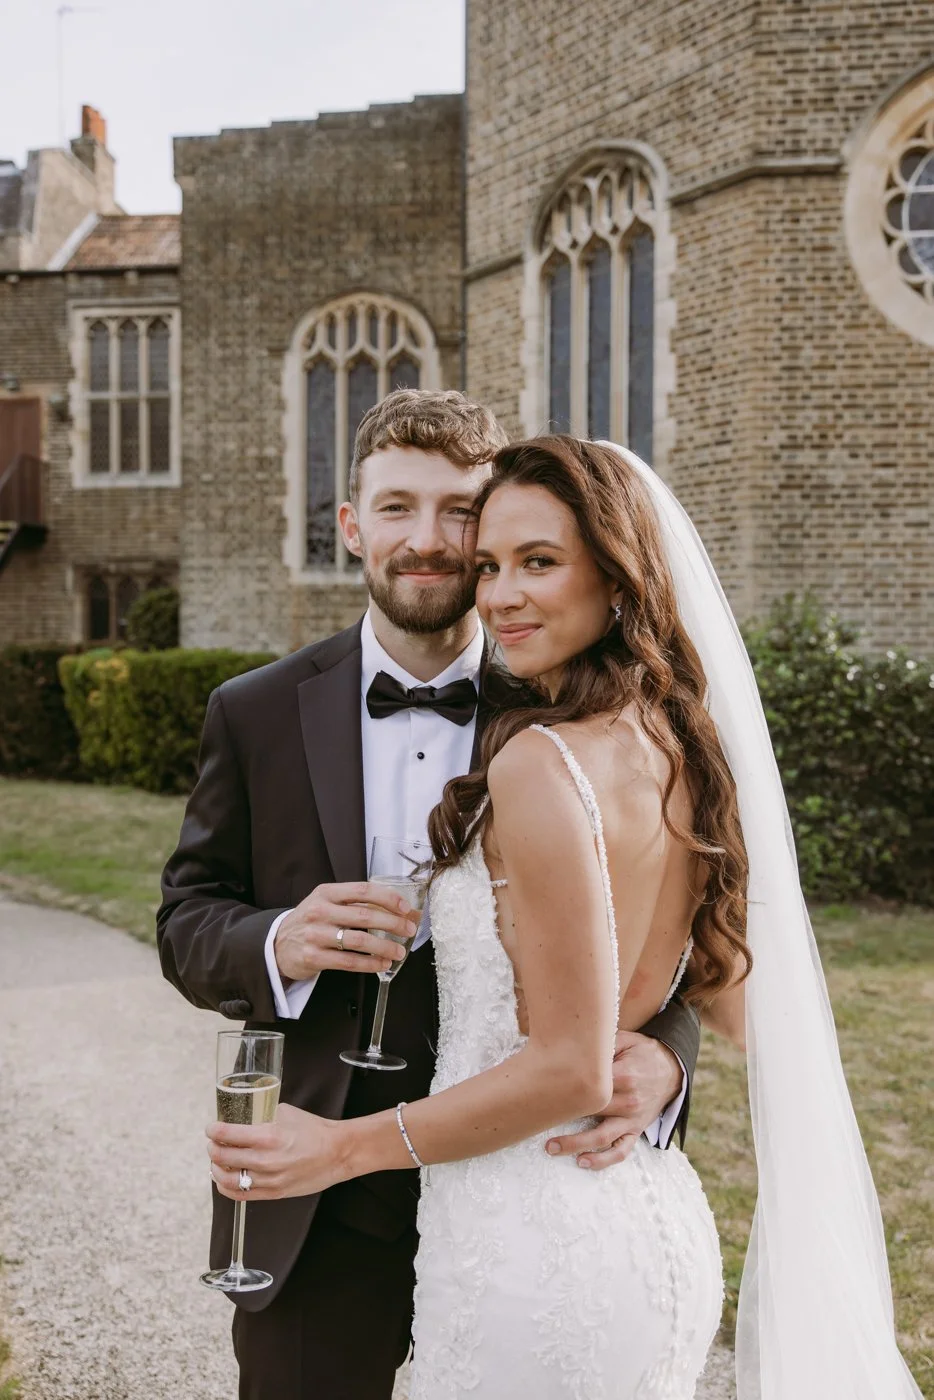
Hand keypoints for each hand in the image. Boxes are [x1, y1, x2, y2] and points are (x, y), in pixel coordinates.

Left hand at [207, 1103, 346, 1200]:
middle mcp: (265, 1160)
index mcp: (268, 1136)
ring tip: (216, 1161)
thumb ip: (262, 1116)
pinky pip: (240, 1195)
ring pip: (228, 1179)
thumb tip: (244, 1117)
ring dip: (216, 1168)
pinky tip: (223, 1180)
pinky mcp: (274, 1193)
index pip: (228, 1135)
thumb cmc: (314, 1130)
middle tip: (213, 1143)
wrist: (337, 1152)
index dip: (213, 1131)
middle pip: (223, 1157)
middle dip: (213, 1148)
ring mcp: (269, 1180)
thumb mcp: (286, 1113)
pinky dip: (226, 1187)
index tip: (211, 1128)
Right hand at [274, 881, 420, 981]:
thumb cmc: (311, 922)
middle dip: (393, 924)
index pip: (363, 890)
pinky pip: (348, 961)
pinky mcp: (313, 957)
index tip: (405, 908)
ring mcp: (315, 935)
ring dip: (385, 947)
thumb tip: (400, 910)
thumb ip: (357, 905)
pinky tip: (382, 964)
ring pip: (359, 941)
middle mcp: (320, 911)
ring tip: (399, 952)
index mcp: (326, 893)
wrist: (277, 945)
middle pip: (365, 916)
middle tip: (409, 930)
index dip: (388, 898)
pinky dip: (370, 964)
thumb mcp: (327, 904)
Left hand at [545, 1031, 682, 1169]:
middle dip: (564, 1118)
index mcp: (625, 1075)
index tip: (546, 1090)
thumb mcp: (625, 1039)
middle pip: (592, 1112)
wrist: (671, 1069)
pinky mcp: (636, 1131)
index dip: (568, 1089)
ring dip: (576, 1144)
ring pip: (602, 1137)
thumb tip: (572, 1045)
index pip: (592, 1086)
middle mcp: (629, 1100)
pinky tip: (583, 1162)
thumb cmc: (641, 1052)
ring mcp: (632, 1119)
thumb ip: (602, 1044)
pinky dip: (603, 1160)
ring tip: (552, 1148)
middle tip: (537, 1121)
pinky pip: (621, 1151)